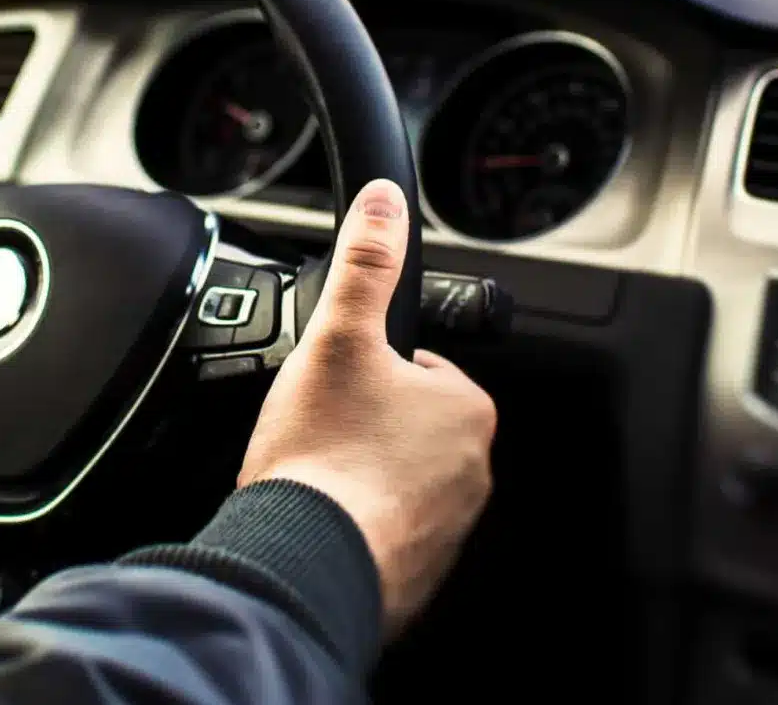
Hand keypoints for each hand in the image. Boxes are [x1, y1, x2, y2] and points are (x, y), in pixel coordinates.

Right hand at [237, 179, 497, 634]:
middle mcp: (473, 471)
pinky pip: (385, 534)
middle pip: (407, 425)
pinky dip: (355, 526)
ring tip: (313, 475)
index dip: (369, 367)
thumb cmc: (325, 457)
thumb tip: (385, 202)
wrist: (304, 560)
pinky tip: (319, 518)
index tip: (336, 383)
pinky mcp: (415, 575)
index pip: (420, 367)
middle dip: (364, 424)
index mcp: (465, 409)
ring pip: (395, 481)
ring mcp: (448, 529)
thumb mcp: (339, 336)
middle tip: (316, 430)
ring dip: (358, 476)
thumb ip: (365, 263)